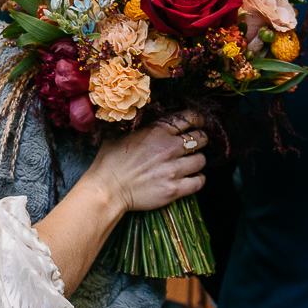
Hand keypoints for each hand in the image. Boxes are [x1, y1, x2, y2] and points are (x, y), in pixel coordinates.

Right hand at [85, 112, 208, 214]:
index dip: (198, 120)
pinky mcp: (174, 189)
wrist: (106, 189)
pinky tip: (191, 178)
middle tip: (194, 145)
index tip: (198, 124)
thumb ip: (139, 128)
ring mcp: (173, 169)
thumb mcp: (120, 134)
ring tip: (191, 163)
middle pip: (201, 138)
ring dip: (197, 160)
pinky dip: (198, 179)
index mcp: (157, 131)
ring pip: (202, 160)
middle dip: (199, 140)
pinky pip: (199, 181)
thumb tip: (145, 122)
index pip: (190, 118)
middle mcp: (169, 148)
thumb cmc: (108, 162)